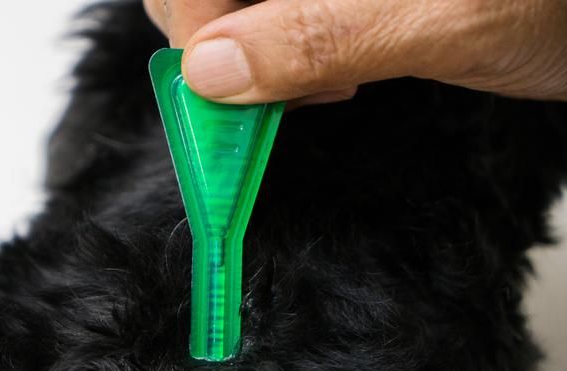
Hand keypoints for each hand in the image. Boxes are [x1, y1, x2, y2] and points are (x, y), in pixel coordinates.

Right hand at [144, 0, 566, 103]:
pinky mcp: (335, 5)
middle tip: (284, 93)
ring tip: (325, 85)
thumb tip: (210, 69)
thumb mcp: (447, 18)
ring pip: (233, 9)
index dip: (193, 26)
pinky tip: (333, 74)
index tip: (224, 92)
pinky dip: (282, 60)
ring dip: (252, 59)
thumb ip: (321, 33)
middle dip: (218, 45)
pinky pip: (270, 23)